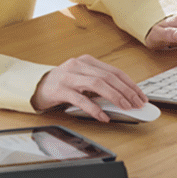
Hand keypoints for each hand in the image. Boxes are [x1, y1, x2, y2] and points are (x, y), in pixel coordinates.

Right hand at [31, 54, 147, 121]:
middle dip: (126, 91)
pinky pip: (81, 99)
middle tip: (137, 104)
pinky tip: (104, 116)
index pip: (114, 71)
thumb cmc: (62, 85)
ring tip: (125, 108)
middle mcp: (79, 65)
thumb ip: (99, 85)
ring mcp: (69, 76)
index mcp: (87, 61)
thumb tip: (123, 99)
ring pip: (97, 84)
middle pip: (108, 77)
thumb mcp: (82, 81)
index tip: (141, 96)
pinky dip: (95, 108)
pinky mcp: (60, 90)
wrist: (36, 86)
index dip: (130, 84)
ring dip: (115, 97)